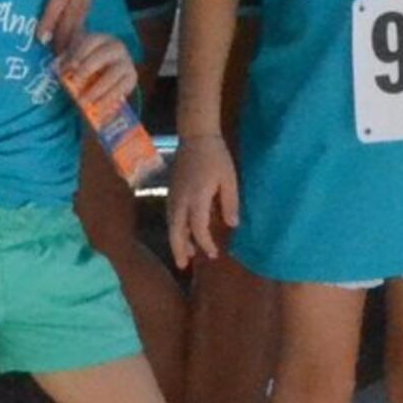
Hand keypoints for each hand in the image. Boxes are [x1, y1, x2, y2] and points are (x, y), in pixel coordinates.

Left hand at [57, 28, 135, 116]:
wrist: (102, 76)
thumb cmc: (85, 65)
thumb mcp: (75, 57)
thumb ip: (66, 60)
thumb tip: (57, 66)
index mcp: (100, 39)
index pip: (90, 41)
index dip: (78, 54)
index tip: (67, 68)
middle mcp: (116, 47)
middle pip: (101, 56)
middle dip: (86, 69)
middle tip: (74, 83)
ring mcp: (126, 62)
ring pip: (112, 74)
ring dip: (96, 89)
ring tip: (82, 102)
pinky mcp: (132, 77)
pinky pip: (121, 89)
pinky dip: (108, 99)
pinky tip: (97, 108)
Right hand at [165, 133, 237, 270]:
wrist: (196, 135)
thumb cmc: (216, 157)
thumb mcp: (230, 179)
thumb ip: (230, 203)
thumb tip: (232, 225)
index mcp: (196, 198)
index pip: (198, 229)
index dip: (205, 243)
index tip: (214, 254)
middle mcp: (180, 200)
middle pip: (176, 231)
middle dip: (179, 249)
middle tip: (183, 266)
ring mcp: (173, 195)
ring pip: (170, 224)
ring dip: (176, 240)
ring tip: (184, 255)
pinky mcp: (171, 190)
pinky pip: (170, 215)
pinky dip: (175, 228)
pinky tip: (181, 232)